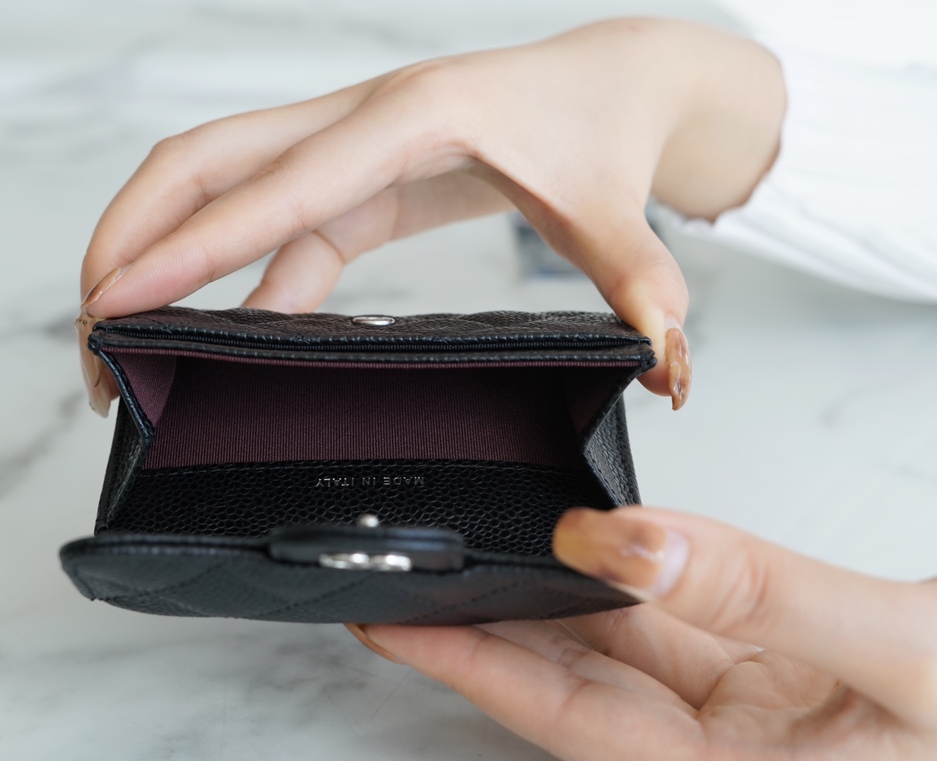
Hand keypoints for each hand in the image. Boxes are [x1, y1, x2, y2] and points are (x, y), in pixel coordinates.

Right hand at [77, 17, 784, 413]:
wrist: (614, 79)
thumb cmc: (604, 127)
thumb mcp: (623, 211)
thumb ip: (641, 288)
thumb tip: (665, 370)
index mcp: (409, 118)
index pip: (278, 184)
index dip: (193, 246)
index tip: (119, 302)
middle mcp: (358, 116)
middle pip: (202, 161)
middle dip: (130, 235)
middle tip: (88, 328)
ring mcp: (348, 144)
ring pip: (219, 183)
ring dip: (161, 250)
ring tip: (123, 337)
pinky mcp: (359, 179)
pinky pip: (277, 227)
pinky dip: (238, 279)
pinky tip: (224, 337)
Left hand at [352, 508, 936, 759]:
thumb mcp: (900, 660)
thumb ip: (762, 596)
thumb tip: (625, 541)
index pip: (566, 716)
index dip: (473, 664)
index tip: (394, 620)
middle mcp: (720, 748)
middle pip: (570, 680)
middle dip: (486, 624)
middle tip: (405, 571)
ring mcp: (740, 706)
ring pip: (615, 641)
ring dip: (545, 592)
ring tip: (470, 547)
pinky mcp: (761, 667)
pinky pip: (671, 617)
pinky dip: (624, 575)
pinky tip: (581, 541)